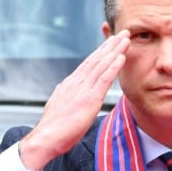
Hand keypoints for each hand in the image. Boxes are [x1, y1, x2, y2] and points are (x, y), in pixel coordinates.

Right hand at [18, 31, 129, 170]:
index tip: (111, 41)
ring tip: (126, 38)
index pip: (89, 64)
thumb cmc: (54, 129)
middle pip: (96, 59)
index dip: (101, 52)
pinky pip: (102, 79)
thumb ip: (65, 95)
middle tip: (123, 32)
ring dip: (115, 50)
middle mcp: (76, 82)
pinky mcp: (88, 99)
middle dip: (110, 45)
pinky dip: (113, 67)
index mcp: (71, 84)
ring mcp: (82, 89)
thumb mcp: (60, 106)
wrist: (46, 139)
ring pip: (101, 65)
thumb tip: (64, 87)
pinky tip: (121, 57)